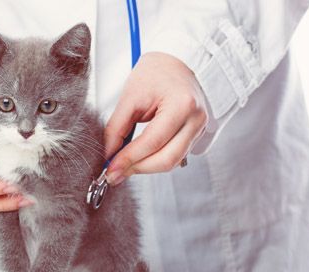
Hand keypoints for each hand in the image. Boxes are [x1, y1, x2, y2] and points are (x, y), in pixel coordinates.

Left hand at [104, 52, 207, 185]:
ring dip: (146, 167)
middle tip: (115, 173)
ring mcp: (200, 129)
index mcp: (182, 105)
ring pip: (172, 162)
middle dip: (138, 169)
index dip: (129, 159)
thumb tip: (108, 156)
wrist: (177, 61)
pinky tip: (139, 158)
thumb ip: (116, 129)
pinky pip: (175, 156)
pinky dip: (155, 161)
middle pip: (167, 159)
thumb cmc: (155, 73)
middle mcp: (196, 119)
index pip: (152, 142)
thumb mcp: (130, 97)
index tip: (110, 169)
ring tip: (124, 165)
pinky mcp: (196, 135)